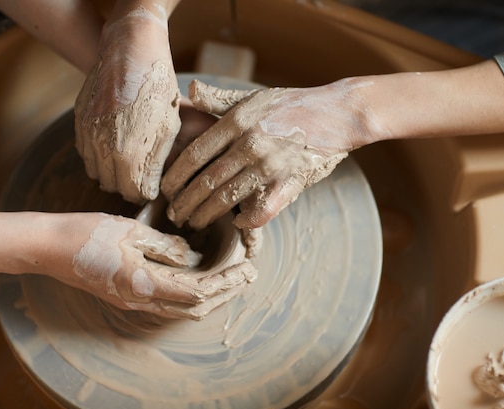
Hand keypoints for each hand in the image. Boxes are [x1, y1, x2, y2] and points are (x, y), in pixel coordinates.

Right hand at [48, 212, 255, 319]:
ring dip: (210, 297)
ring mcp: (133, 301)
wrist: (48, 247)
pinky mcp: (127, 296)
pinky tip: (201, 280)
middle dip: (226, 292)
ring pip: (181, 309)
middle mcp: (141, 299)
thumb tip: (192, 256)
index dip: (227, 282)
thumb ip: (166, 245)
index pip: (198, 291)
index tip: (247, 269)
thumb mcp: (131, 231)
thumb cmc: (86, 233)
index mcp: (144, 283)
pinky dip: (190, 296)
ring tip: (232, 279)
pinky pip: (167, 303)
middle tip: (249, 275)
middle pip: (194, 307)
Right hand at [74, 4, 180, 202]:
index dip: (145, 193)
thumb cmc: (158, 90)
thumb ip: (156, 163)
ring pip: (96, 172)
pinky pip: (85, 152)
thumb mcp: (168, 129)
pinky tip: (114, 147)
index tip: (152, 188)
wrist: (130, 53)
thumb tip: (150, 187)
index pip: (133, 193)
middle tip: (142, 180)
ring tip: (129, 165)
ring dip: (112, 173)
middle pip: (113, 186)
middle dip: (128, 186)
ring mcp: (87, 134)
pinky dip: (98, 157)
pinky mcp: (79, 122)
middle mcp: (102, 148)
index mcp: (128, 154)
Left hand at [161, 79, 357, 229]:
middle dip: (185, 202)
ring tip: (194, 222)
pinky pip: (263, 209)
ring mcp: (271, 164)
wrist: (337, 113)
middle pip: (207, 180)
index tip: (165, 191)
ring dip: (207, 214)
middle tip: (174, 215)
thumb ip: (219, 99)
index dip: (176, 176)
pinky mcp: (290, 181)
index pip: (195, 154)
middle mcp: (251, 143)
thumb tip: (189, 91)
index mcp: (238, 121)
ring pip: (228, 197)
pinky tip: (236, 222)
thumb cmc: (292, 104)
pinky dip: (247, 219)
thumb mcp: (253, 96)